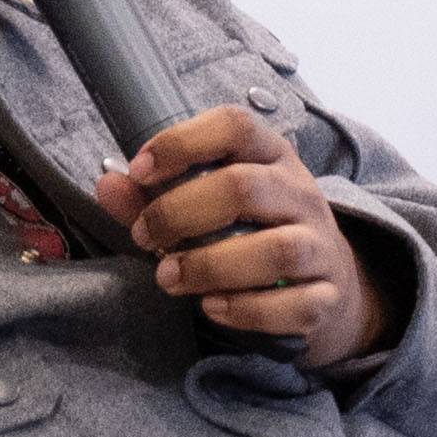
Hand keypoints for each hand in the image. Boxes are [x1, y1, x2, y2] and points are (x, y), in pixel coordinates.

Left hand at [98, 105, 378, 368]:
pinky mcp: (327, 296)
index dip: (181, 142)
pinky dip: (247, 310)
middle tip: (146, 237)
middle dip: (179, 213)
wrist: (329, 283)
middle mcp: (301, 194)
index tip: (139, 172)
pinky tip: (213, 307)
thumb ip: (154, 196)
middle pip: (244, 188)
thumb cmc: (255, 234)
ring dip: (210, 266)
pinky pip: (295, 305)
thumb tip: (108, 185)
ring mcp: (321, 246)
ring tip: (170, 278)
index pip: (235, 126)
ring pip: (276, 250)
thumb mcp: (211, 203)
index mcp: (271, 157)